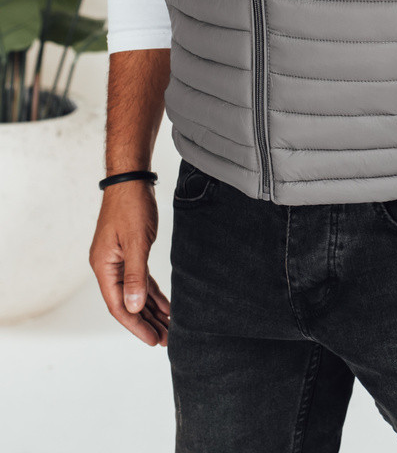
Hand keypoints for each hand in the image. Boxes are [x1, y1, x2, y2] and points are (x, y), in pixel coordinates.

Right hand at [89, 180, 169, 345]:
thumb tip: (133, 307)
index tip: (153, 340)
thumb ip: (135, 276)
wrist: (131, 179)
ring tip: (168, 328)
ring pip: (134, 293)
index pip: (118, 306)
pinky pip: (140, 280)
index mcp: (103, 267)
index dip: (136, 325)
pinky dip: (152, 293)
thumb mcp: (136, 242)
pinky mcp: (129, 253)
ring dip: (151, 310)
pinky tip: (166, 305)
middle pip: (126, 303)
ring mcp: (118, 260)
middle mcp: (107, 267)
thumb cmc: (131, 206)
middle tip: (167, 339)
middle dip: (146, 322)